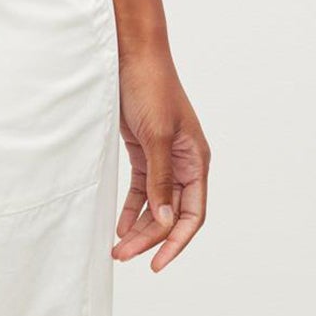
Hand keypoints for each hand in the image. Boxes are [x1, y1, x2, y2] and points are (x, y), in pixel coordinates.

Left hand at [110, 36, 209, 270]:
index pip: (193, 213)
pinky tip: (120, 224)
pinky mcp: (144, 149)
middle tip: (124, 256)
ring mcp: (164, 156)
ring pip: (155, 203)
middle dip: (150, 237)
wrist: (130, 53)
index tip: (156, 263)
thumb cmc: (149, 87)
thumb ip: (161, 180)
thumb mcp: (157, 135)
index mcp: (196, 160)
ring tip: (119, 247)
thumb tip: (167, 220)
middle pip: (172, 212)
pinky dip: (132, 206)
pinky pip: (141, 187)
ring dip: (139, 225)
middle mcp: (184, 162)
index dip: (177, 242)